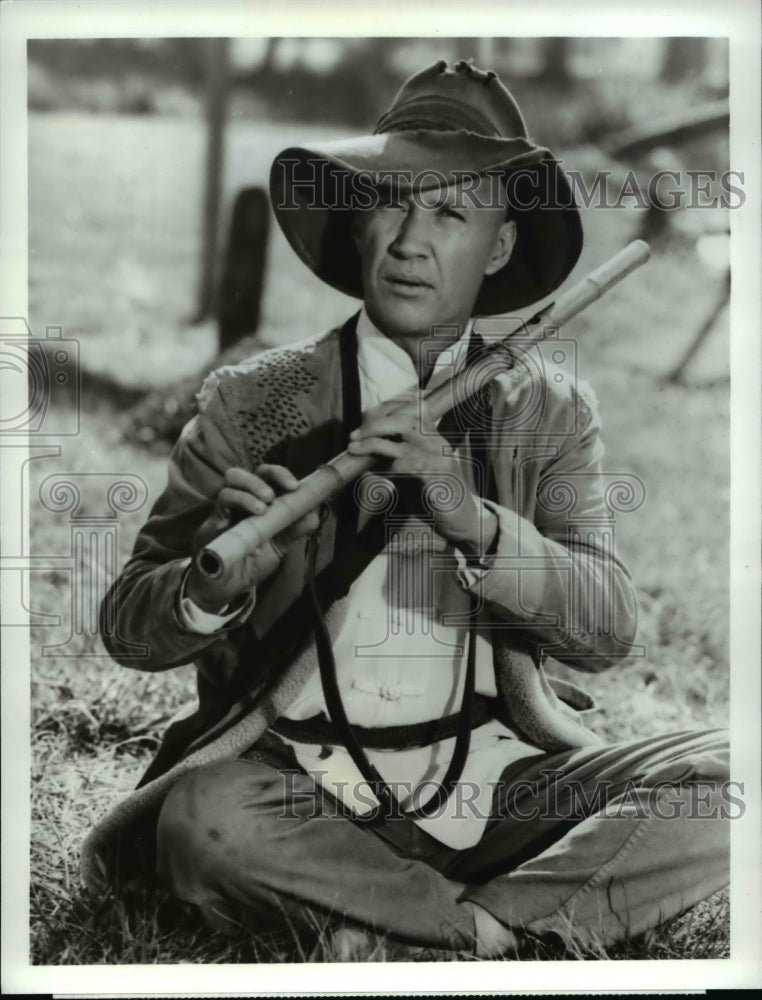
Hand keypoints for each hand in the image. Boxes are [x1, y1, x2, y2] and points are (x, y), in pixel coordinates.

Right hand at [185, 465, 320, 612]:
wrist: (228, 587)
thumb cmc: (252, 563)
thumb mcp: (279, 546)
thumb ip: (295, 529)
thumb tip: (313, 514)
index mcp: (256, 501)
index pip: (264, 475)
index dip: (279, 474)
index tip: (294, 487)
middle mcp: (237, 503)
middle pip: (240, 474)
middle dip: (258, 479)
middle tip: (271, 496)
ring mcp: (223, 513)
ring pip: (227, 487)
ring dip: (246, 495)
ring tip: (262, 510)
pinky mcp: (211, 528)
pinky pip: (220, 512)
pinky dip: (239, 521)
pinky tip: (254, 545)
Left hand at [346, 392, 496, 557]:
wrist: (465, 522)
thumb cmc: (436, 499)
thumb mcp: (412, 476)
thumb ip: (394, 462)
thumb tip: (366, 457)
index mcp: (433, 439)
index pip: (412, 410)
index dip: (385, 412)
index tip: (364, 422)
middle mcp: (438, 443)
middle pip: (405, 418)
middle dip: (375, 424)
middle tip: (354, 436)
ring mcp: (439, 458)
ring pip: (404, 436)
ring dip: (374, 442)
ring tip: (355, 448)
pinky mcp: (437, 477)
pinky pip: (408, 463)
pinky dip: (386, 464)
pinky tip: (373, 470)